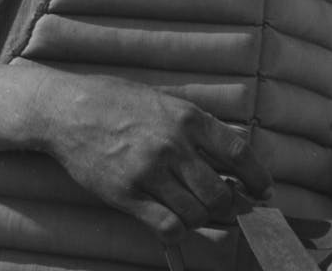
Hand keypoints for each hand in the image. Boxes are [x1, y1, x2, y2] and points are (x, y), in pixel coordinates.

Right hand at [35, 71, 271, 243]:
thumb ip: (193, 127)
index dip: (257, 178)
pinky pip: (168, 227)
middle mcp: (173, 146)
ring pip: (198, 215)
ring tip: (195, 209)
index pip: (238, 154)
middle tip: (225, 205)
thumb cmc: (114, 100)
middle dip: (230, 206)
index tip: (263, 190)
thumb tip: (227, 156)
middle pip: (221, 194)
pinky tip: (172, 220)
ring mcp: (150, 173)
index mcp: (186, 118)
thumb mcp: (161, 101)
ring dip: (202, 218)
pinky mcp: (128, 195)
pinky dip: (178, 230)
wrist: (68, 109)